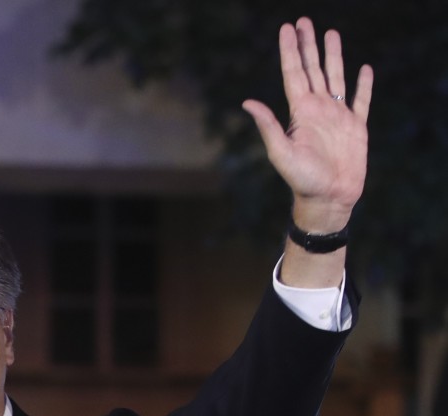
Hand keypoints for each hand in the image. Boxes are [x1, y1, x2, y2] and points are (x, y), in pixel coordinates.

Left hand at [243, 17, 372, 232]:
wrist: (328, 199)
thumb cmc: (301, 180)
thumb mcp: (281, 152)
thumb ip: (268, 125)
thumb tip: (247, 102)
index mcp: (300, 112)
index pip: (294, 74)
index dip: (290, 51)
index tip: (286, 29)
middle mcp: (318, 110)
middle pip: (312, 69)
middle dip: (308, 45)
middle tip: (304, 21)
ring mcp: (338, 117)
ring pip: (335, 78)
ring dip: (333, 56)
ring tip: (331, 34)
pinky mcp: (357, 128)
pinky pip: (361, 101)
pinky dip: (364, 85)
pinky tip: (363, 69)